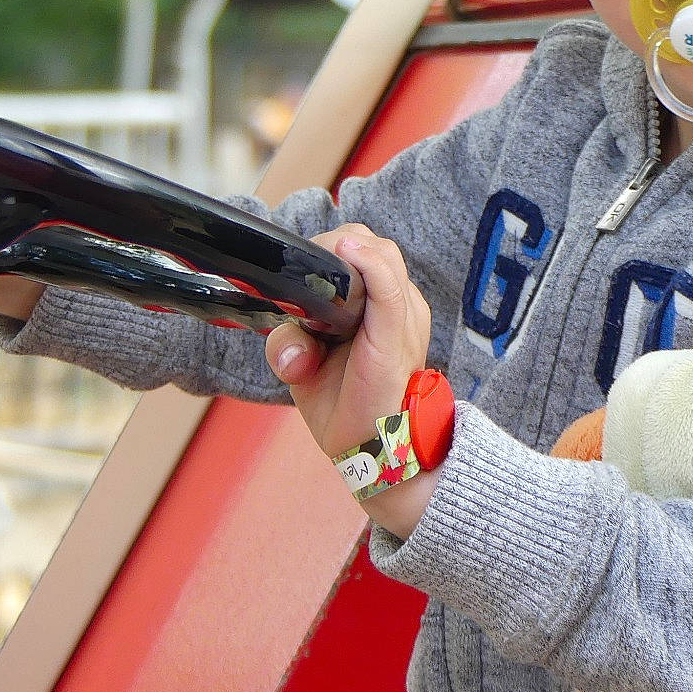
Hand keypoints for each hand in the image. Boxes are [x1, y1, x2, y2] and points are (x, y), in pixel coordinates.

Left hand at [265, 225, 430, 459]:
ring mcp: (403, 313)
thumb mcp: (304, 365)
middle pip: (370, 243)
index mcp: (378, 304)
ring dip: (340, 255)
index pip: (359, 249)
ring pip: (380, 253)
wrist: (372, 448)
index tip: (299, 270)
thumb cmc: (343, 403)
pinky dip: (368, 264)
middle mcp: (397, 302)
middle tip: (305, 278)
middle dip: (331, 248)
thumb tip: (292, 348)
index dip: (327, 251)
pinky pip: (388, 285)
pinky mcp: (398, 330)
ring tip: (318, 284)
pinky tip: (347, 253)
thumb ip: (289, 342)